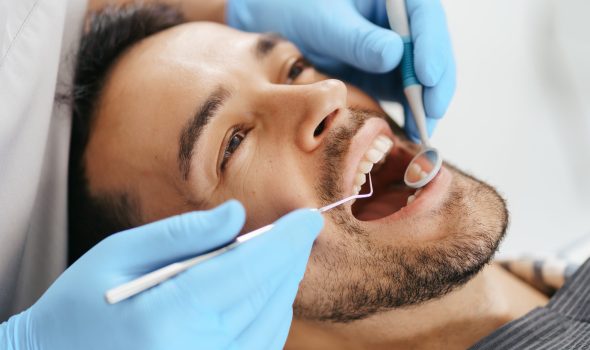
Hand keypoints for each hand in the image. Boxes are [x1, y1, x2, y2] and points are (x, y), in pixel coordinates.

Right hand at [0, 200, 322, 349]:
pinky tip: (268, 291)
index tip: (308, 218)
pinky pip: (260, 347)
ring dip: (284, 284)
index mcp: (168, 315)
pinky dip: (272, 314)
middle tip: (301, 229)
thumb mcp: (119, 254)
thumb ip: (183, 234)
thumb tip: (238, 216)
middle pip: (266, 296)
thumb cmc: (79, 305)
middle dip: (290, 258)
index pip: (248, 270)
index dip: (286, 241)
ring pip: (271, 323)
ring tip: (286, 254)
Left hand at [227, 0, 455, 141]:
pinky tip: (411, 130)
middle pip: (431, 48)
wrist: (275, 26)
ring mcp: (394, 49)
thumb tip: (395, 55)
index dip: (431, 45)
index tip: (426, 74)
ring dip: (427, 102)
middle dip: (436, 80)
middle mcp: (398, 22)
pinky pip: (406, 93)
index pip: (424, 14)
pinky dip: (411, 111)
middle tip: (431, 110)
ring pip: (424, 75)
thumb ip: (357, 39)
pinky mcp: (386, 74)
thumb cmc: (297, 10)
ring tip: (422, 129)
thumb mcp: (324, 22)